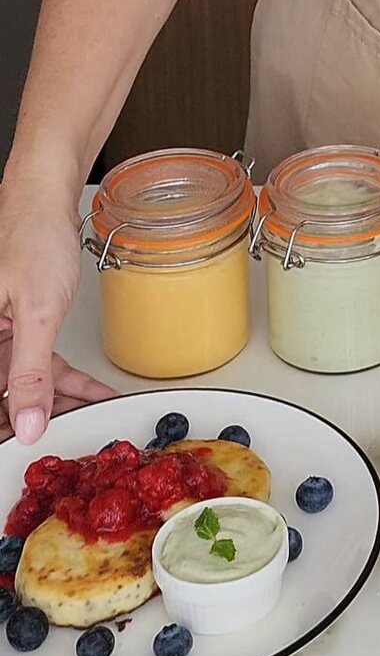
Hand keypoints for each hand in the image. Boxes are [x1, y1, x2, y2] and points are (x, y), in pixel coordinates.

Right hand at [0, 185, 105, 442]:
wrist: (45, 203)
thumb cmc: (31, 239)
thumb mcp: (36, 314)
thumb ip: (30, 372)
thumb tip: (26, 422)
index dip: (8, 429)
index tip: (29, 453)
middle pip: (4, 397)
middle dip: (37, 421)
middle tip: (72, 439)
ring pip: (23, 386)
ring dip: (60, 403)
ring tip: (94, 420)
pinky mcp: (18, 330)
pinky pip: (39, 366)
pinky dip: (67, 381)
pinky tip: (95, 395)